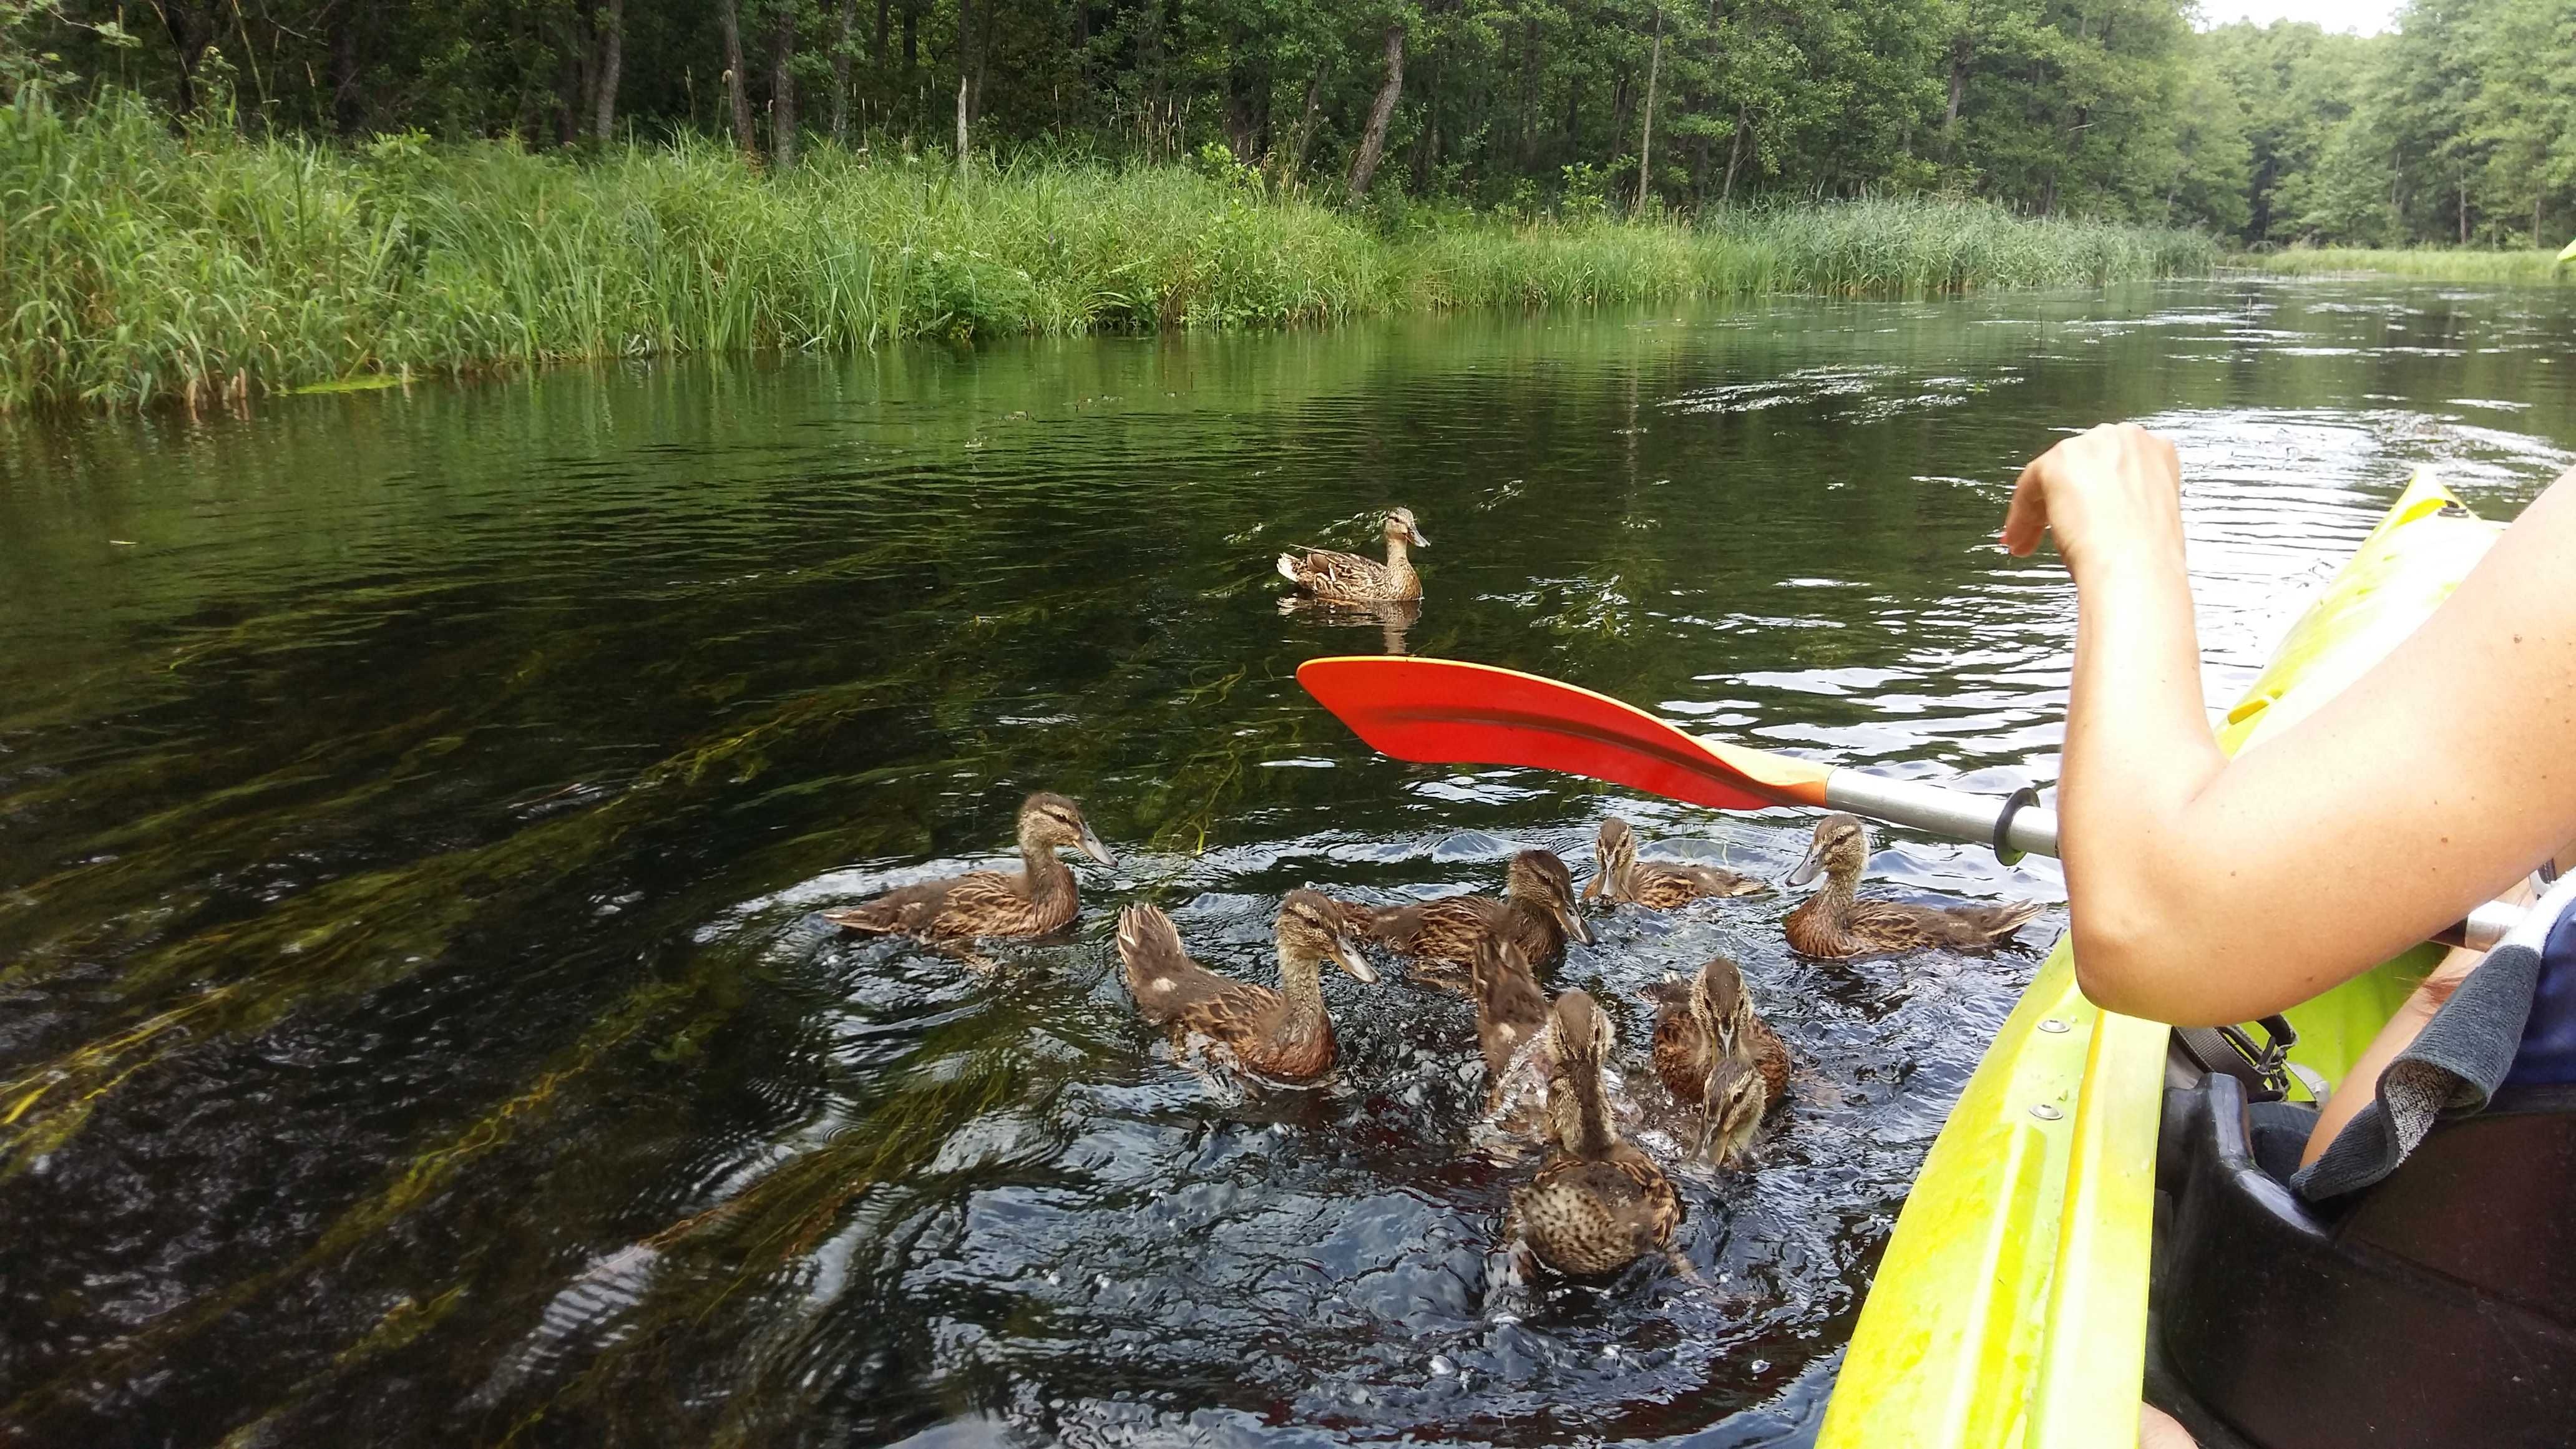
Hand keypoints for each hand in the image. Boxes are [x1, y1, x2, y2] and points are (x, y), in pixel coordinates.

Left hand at [2001, 423, 2185, 575]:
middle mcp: (2125, 439)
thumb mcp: (2149, 516)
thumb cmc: (2149, 554)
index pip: (2111, 466)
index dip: (2092, 497)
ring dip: (2037, 512)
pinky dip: (2021, 514)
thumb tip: (2104, 514)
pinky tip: (2020, 538)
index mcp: (2157, 451)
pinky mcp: (2058, 461)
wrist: (2136, 565)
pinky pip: (2028, 485)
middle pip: (2079, 467)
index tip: (2081, 520)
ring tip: (2030, 543)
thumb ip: (2128, 500)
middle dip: (2062, 501)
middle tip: (2048, 534)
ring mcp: (2091, 446)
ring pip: (2052, 476)